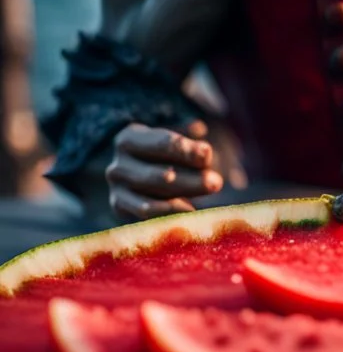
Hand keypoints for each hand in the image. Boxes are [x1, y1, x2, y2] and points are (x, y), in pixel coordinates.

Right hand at [106, 120, 223, 220]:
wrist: (137, 173)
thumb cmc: (163, 152)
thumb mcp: (174, 139)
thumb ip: (188, 141)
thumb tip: (200, 134)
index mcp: (130, 138)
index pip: (160, 144)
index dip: (185, 149)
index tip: (207, 153)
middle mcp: (118, 166)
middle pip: (158, 175)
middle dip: (190, 179)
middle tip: (216, 182)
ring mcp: (117, 190)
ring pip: (152, 200)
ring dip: (183, 200)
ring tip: (208, 195)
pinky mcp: (121, 210)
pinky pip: (146, 217)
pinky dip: (169, 216)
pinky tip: (191, 212)